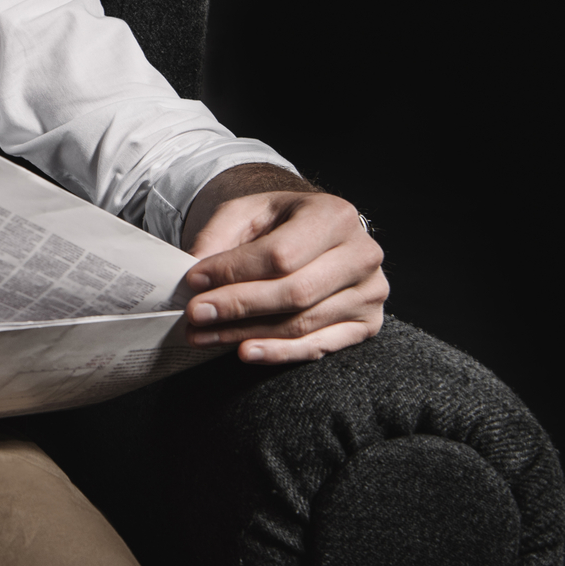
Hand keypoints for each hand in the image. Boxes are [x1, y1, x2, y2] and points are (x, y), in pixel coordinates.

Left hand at [179, 177, 387, 363]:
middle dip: (237, 306)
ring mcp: (369, 292)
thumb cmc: (279, 222)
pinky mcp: (368, 324)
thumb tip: (195, 274)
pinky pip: (319, 346)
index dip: (234, 272)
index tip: (194, 281)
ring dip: (247, 334)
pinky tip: (244, 351)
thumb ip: (219, 237)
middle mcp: (362, 254)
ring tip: (204, 335)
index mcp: (335, 216)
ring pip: (301, 323)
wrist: (316, 234)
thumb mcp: (247, 212)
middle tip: (195, 315)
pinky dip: (278, 352)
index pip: (280, 254)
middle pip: (294, 292)